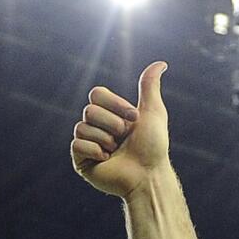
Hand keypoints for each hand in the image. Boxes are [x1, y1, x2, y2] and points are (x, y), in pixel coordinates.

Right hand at [71, 61, 169, 199]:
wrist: (149, 176)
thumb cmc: (154, 147)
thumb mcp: (153, 112)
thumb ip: (150, 86)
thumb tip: (161, 63)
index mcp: (109, 113)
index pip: (96, 94)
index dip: (115, 104)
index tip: (134, 118)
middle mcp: (96, 126)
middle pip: (89, 110)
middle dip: (113, 124)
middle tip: (125, 139)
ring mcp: (87, 143)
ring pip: (82, 127)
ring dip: (106, 140)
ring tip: (117, 152)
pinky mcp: (81, 160)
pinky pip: (77, 144)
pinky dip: (95, 151)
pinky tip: (107, 160)